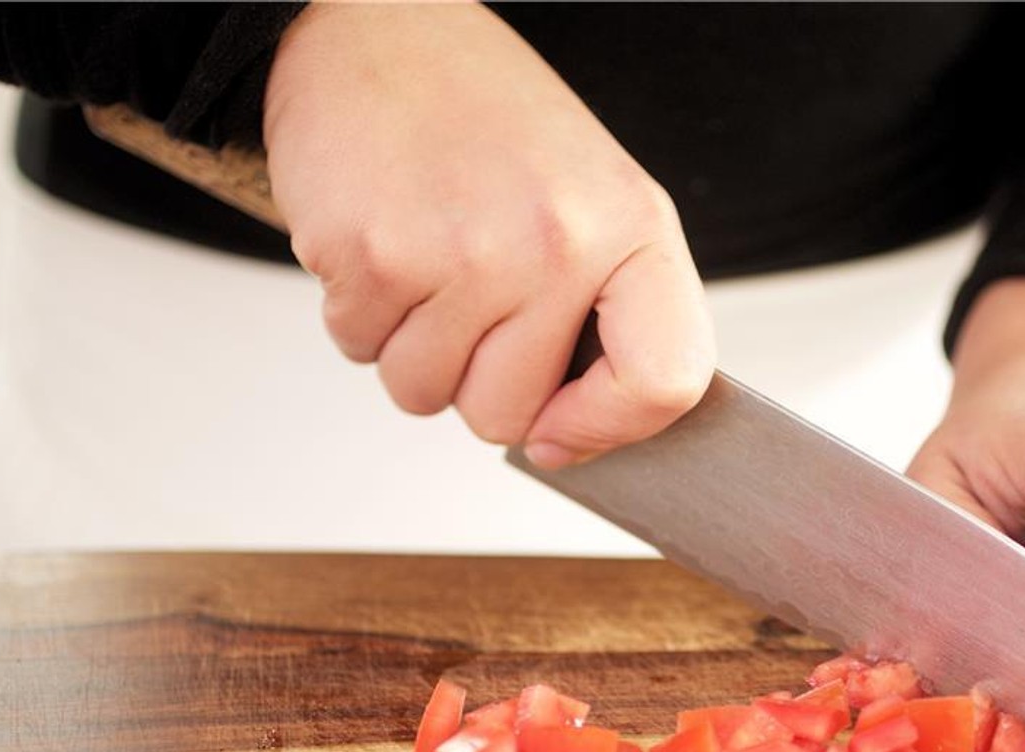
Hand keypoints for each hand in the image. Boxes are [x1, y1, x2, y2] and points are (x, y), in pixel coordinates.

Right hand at [262, 1, 714, 467]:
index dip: (610, 427)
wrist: (376, 30)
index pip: (665, 381)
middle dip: (475, 378)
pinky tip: (382, 240)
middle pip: (506, 415)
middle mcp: (555, 244)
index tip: (564, 431)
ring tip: (425, 258)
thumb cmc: (488, 123)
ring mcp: (462, 253)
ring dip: (412, 346)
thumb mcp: (592, 203)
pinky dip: (360, 312)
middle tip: (470, 294)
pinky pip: (359, 350)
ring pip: (423, 394)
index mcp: (632, 229)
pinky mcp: (371, 256)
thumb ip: (606, 318)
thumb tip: (572, 437)